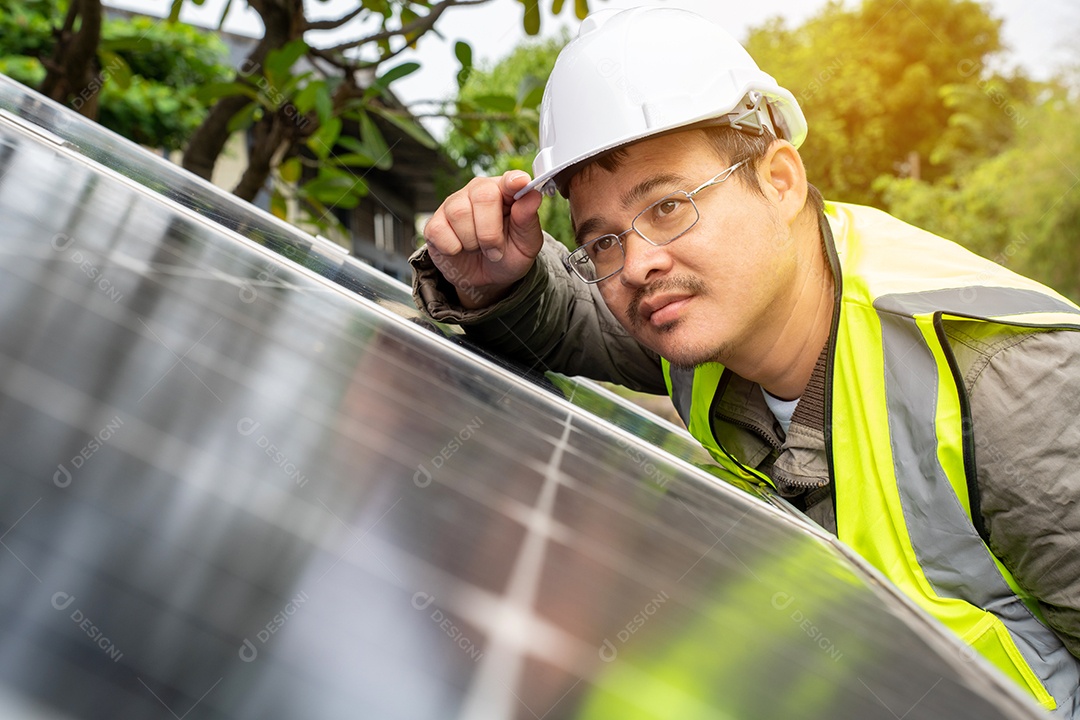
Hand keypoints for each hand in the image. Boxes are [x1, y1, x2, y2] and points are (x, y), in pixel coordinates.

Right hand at [422, 171, 543, 308]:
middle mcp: (478, 191)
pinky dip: (452, 248)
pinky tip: (459, 249)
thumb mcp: (526, 244)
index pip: (510, 180)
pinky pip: (438, 230)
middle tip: (495, 251)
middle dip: (490, 232)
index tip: (520, 184)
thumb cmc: (508, 254)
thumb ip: (528, 220)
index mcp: (505, 192)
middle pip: (483, 196)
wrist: (487, 278)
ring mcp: (453, 204)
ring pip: (459, 213)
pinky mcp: (434, 222)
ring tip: (478, 248)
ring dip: (472, 241)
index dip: (514, 181)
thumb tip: (533, 196)